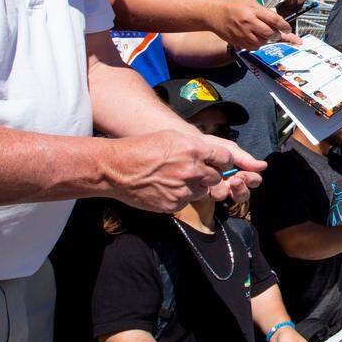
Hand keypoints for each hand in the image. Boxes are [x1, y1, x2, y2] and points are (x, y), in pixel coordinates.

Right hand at [105, 131, 262, 212]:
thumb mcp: (173, 137)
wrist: (117, 169)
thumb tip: (212, 155)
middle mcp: (192, 171)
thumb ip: (196, 147)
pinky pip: (187, 202)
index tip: (219, 163)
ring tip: (176, 180)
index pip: (225, 158)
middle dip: (209, 175)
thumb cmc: (142, 148)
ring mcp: (184, 190)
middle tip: (194, 172)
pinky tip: (166, 188)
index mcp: (194, 150)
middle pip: (216, 178)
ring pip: (203, 192)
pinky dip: (181, 197)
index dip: (222, 161)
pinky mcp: (174, 205)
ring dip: (196, 187)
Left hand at [198, 134, 266, 199]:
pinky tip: (206, 183)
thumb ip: (244, 158)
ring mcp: (219, 190)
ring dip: (227, 190)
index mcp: (240, 172)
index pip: (253, 180)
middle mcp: (231, 184)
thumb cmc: (209, 146)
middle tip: (234, 180)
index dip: (251, 179)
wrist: (185, 144)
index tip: (242, 174)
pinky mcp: (205, 193)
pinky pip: (213, 197)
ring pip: (230, 198)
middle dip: (241, 188)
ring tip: (220, 181)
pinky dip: (212, 190)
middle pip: (244, 194)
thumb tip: (264, 166)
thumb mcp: (227, 149)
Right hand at [211, 0, 294, 49]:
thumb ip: (264, 12)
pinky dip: (257, 44)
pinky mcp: (238, 42)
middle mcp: (249, 23)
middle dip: (276, 34)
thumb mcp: (250, 2)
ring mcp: (243, 34)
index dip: (284, 26)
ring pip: (262, 42)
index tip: (288, 29)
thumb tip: (278, 22)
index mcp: (253, 11)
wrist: (214, 13)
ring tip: (262, 33)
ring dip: (266, 40)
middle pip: (270, 34)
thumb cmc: (234, 6)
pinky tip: (254, 37)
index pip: (274, 20)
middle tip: (276, 33)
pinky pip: (253, 47)